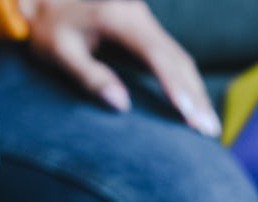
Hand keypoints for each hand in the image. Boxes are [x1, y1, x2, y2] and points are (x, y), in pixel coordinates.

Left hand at [18, 0, 221, 135]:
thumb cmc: (48, 28)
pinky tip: (196, 108)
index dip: (175, 86)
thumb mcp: (59, 52)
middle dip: (195, 96)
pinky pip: (173, 59)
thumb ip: (89, 75)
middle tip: (210, 131)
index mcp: (118, 16)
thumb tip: (120, 104)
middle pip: (177, 58)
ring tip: (210, 127)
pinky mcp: (145, 32)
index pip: (156, 54)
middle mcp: (137, 14)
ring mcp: (144, 22)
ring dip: (197, 92)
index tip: (188, 115)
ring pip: (181, 58)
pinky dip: (187, 84)